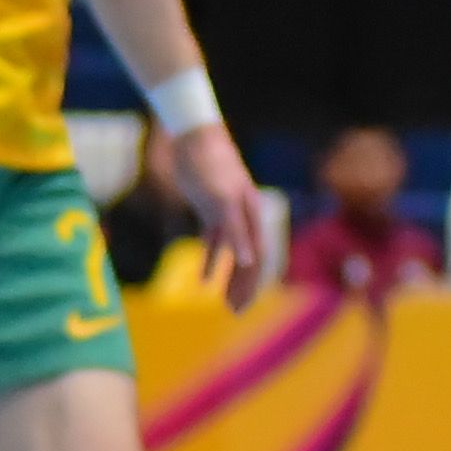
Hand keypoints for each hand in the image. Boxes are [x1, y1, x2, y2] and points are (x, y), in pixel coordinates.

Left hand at [158, 120, 273, 309]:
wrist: (194, 137)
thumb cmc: (209, 166)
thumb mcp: (219, 200)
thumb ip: (234, 231)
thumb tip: (247, 261)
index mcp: (252, 217)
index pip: (257, 258)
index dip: (252, 284)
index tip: (244, 306)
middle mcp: (245, 218)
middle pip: (248, 260)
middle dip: (243, 287)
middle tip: (235, 312)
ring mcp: (228, 214)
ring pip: (233, 254)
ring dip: (229, 277)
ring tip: (223, 302)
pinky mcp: (211, 209)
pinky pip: (215, 241)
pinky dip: (210, 260)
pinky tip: (203, 279)